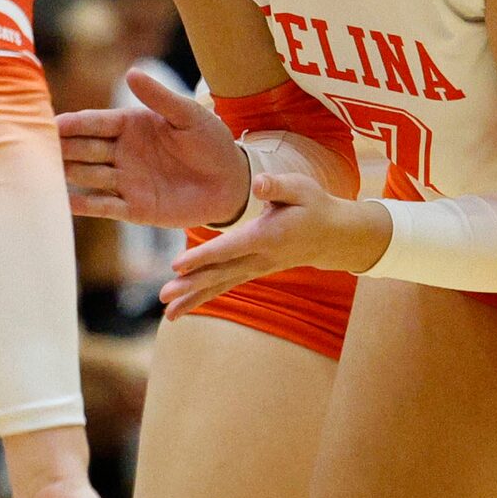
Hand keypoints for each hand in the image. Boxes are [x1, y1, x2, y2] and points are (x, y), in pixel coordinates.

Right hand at [57, 68, 249, 226]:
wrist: (232, 182)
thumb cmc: (211, 142)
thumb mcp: (188, 115)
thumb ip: (159, 98)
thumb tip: (130, 73)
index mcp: (131, 126)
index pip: (94, 123)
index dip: (71, 124)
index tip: (49, 124)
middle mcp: (122, 153)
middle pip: (84, 149)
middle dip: (62, 149)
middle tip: (35, 150)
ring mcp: (126, 181)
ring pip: (88, 176)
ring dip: (67, 175)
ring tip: (43, 176)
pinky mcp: (135, 208)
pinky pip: (104, 206)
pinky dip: (85, 205)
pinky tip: (65, 203)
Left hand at [160, 174, 390, 319]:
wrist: (332, 235)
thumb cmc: (313, 206)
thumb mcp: (301, 188)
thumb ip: (277, 186)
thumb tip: (257, 184)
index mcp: (268, 236)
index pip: (230, 248)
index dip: (204, 256)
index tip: (177, 266)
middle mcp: (260, 258)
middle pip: (221, 273)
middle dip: (192, 285)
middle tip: (164, 295)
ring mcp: (257, 269)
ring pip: (222, 285)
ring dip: (194, 299)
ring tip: (168, 313)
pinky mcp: (252, 272)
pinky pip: (225, 286)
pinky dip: (203, 298)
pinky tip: (182, 310)